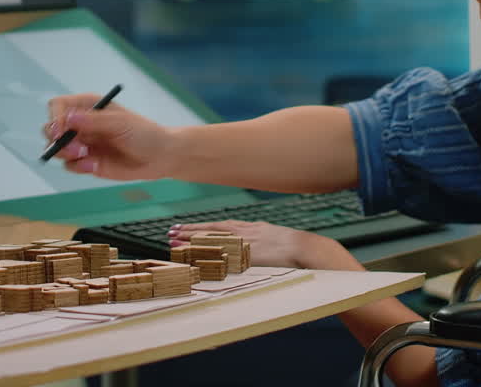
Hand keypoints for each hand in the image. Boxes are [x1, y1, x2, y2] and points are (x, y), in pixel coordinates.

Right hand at [43, 93, 175, 179]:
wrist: (159, 157)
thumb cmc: (144, 133)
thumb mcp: (121, 123)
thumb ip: (94, 121)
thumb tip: (68, 118)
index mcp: (88, 106)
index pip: (58, 106)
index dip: (55, 117)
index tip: (61, 131)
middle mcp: (80, 124)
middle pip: (50, 127)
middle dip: (55, 138)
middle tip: (74, 148)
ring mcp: (82, 144)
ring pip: (56, 148)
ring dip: (65, 153)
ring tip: (86, 156)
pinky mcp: (86, 162)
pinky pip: (69, 165)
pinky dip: (78, 167)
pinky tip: (94, 166)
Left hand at [168, 219, 357, 270]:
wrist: (310, 249)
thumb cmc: (299, 249)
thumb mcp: (277, 240)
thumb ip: (264, 241)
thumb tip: (256, 247)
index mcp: (254, 228)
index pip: (222, 226)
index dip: (202, 227)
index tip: (184, 227)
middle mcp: (247, 232)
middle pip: (213, 230)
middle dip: (191, 231)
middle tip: (170, 232)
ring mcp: (247, 242)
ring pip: (214, 239)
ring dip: (193, 240)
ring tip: (174, 241)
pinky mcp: (249, 253)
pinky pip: (221, 253)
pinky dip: (207, 253)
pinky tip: (194, 255)